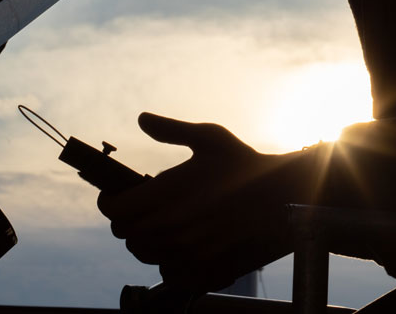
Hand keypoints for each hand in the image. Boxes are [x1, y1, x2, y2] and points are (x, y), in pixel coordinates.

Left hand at [97, 112, 320, 292]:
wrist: (284, 198)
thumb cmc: (244, 164)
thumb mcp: (209, 137)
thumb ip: (171, 129)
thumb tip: (142, 119)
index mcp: (167, 193)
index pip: (115, 209)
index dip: (111, 200)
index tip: (118, 194)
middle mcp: (172, 228)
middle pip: (127, 236)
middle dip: (129, 221)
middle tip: (145, 208)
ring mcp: (187, 255)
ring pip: (147, 256)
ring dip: (149, 241)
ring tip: (166, 224)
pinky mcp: (204, 274)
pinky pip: (170, 276)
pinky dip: (171, 263)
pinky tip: (186, 244)